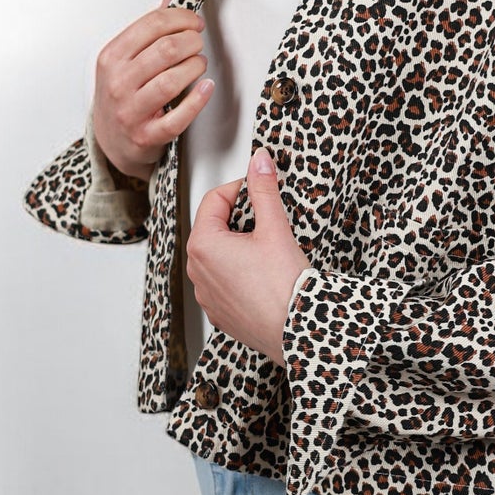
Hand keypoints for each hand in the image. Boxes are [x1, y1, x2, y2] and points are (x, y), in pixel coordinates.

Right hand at [91, 0, 212, 181]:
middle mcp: (117, 83)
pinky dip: (198, 99)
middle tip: (198, 43)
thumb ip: (154, 23)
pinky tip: (206, 87)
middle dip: (191, 41)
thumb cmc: (122, 93)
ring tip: (199, 64)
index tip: (194, 23)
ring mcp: (130, 111)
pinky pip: (178, 117)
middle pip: (166, 50)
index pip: (152, 25)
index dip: (181, 19)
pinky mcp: (146, 136)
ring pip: (172, 80)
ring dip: (195, 67)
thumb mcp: (128, 56)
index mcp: (111, 57)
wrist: (110, 141)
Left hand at [186, 148, 309, 368]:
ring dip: (237, 246)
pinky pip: (223, 282)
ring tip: (266, 249)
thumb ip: (264, 190)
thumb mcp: (275, 228)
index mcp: (203, 245)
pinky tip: (262, 275)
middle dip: (238, 219)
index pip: (214, 199)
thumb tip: (260, 161)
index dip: (239, 188)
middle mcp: (197, 271)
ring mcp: (206, 295)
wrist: (297, 332)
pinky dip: (238, 273)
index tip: (258, 188)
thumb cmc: (284, 287)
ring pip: (217, 256)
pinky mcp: (219, 312)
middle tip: (266, 220)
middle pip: (213, 227)